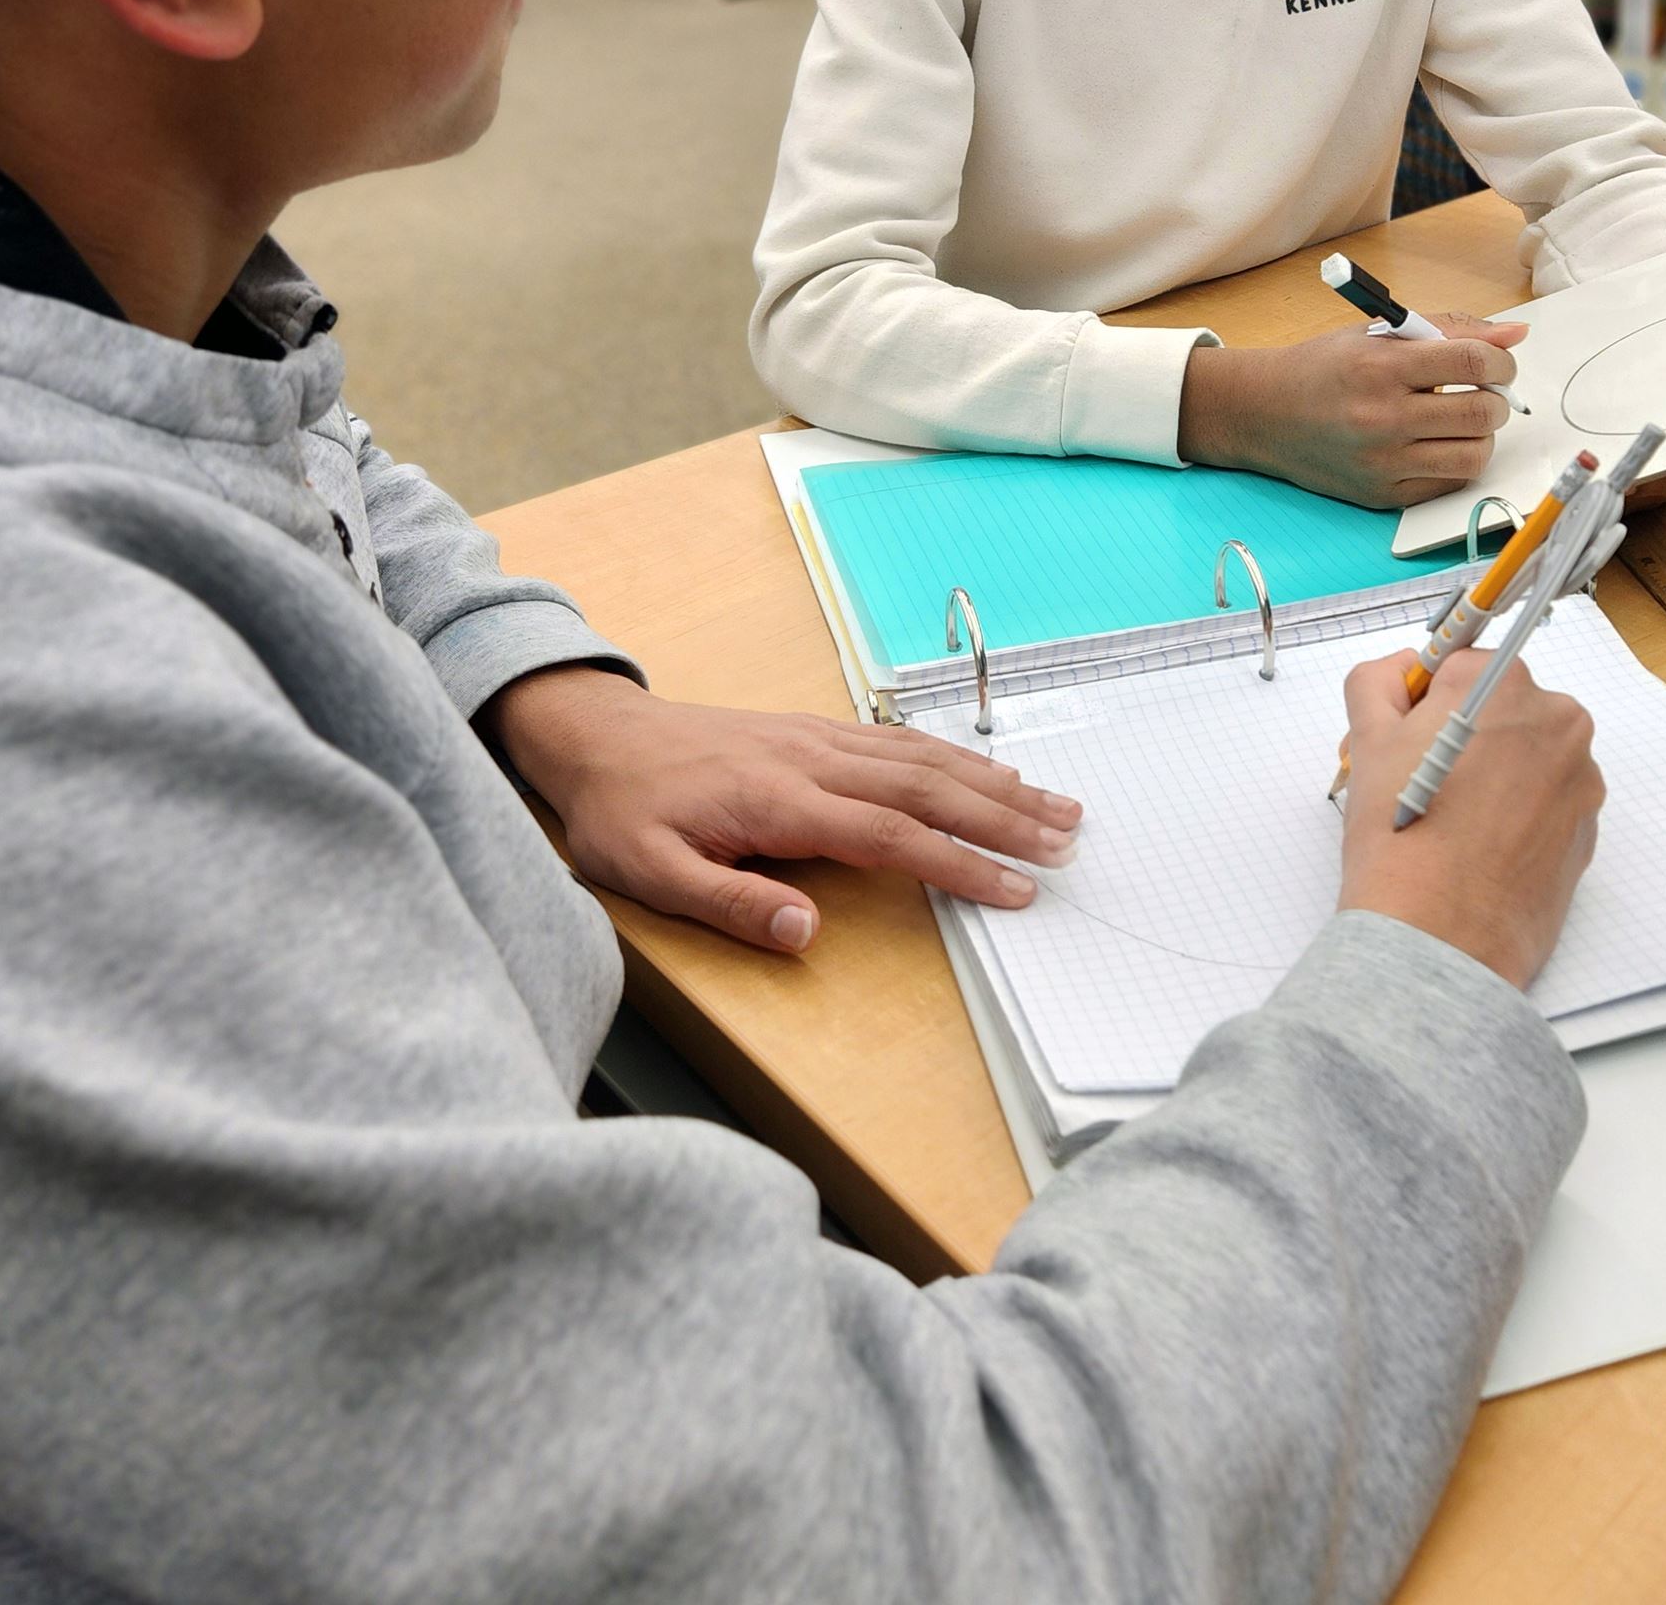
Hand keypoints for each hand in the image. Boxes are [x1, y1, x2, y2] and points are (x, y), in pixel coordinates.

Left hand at [478, 667, 1082, 953]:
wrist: (596, 736)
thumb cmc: (619, 813)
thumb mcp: (649, 874)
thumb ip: (729, 905)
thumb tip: (804, 933)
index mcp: (780, 802)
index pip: (891, 837)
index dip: (958, 864)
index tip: (1015, 889)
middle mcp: (813, 762)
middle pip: (927, 790)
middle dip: (1003, 817)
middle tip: (1068, 841)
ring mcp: (819, 740)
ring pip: (924, 760)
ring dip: (994, 782)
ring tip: (1055, 804)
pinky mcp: (815, 731)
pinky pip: (900, 742)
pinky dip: (955, 756)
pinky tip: (989, 769)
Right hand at [1178, 320, 1528, 508]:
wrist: (1262, 413)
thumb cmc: (1322, 368)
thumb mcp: (1379, 333)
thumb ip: (1448, 330)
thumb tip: (1515, 335)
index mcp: (1380, 366)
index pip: (1472, 361)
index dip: (1500, 360)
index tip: (1498, 363)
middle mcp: (1381, 417)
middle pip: (1480, 412)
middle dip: (1497, 399)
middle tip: (1484, 392)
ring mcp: (1382, 462)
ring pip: (1473, 456)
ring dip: (1481, 435)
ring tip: (1462, 421)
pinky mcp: (1382, 495)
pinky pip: (1448, 484)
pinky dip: (1456, 463)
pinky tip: (1438, 444)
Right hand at [1334, 647, 1600, 989]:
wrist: (1439, 938)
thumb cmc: (1402, 836)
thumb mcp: (1368, 737)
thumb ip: (1379, 680)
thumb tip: (1401, 670)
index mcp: (1505, 684)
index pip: (1459, 666)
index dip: (1424, 703)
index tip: (1407, 737)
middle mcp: (1558, 721)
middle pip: (1500, 710)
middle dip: (1463, 736)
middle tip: (1421, 783)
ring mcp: (1581, 780)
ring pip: (1525, 757)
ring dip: (1493, 775)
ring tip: (1451, 822)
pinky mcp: (1588, 832)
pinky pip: (1547, 803)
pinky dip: (1517, 816)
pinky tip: (1480, 847)